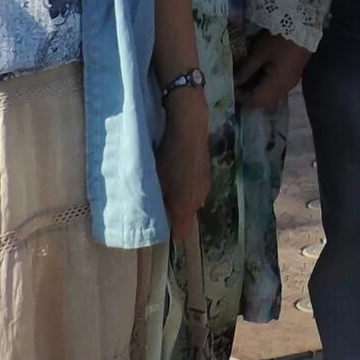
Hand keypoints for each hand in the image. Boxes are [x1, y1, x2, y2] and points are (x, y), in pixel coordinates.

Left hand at [158, 85, 211, 235]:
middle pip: (186, 217)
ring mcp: (205, 186)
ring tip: (166, 186)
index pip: (180, 231)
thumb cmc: (168, 155)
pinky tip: (177, 173)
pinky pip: (195, 189)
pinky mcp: (207, 174)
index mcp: (185, 206)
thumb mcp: (156, 180)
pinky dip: (186, 188)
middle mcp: (199, 200)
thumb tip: (152, 212)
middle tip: (157, 202)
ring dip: (180, 200)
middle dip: (173, 214)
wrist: (189, 128)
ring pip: (191, 202)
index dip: (168, 230)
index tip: (156, 224)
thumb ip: (155, 201)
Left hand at [236, 31, 315, 109]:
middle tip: (238, 85)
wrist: (304, 30)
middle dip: (249, 97)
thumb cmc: (279, 41)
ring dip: (257, 92)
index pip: (256, 100)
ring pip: (270, 97)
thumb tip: (235, 81)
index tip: (231, 86)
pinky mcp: (291, 78)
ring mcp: (289, 84)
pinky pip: (276, 89)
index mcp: (276, 85)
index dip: (242, 97)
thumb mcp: (259, 53)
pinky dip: (265, 87)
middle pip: (264, 102)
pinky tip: (258, 76)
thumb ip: (246, 69)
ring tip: (246, 80)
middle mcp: (284, 89)